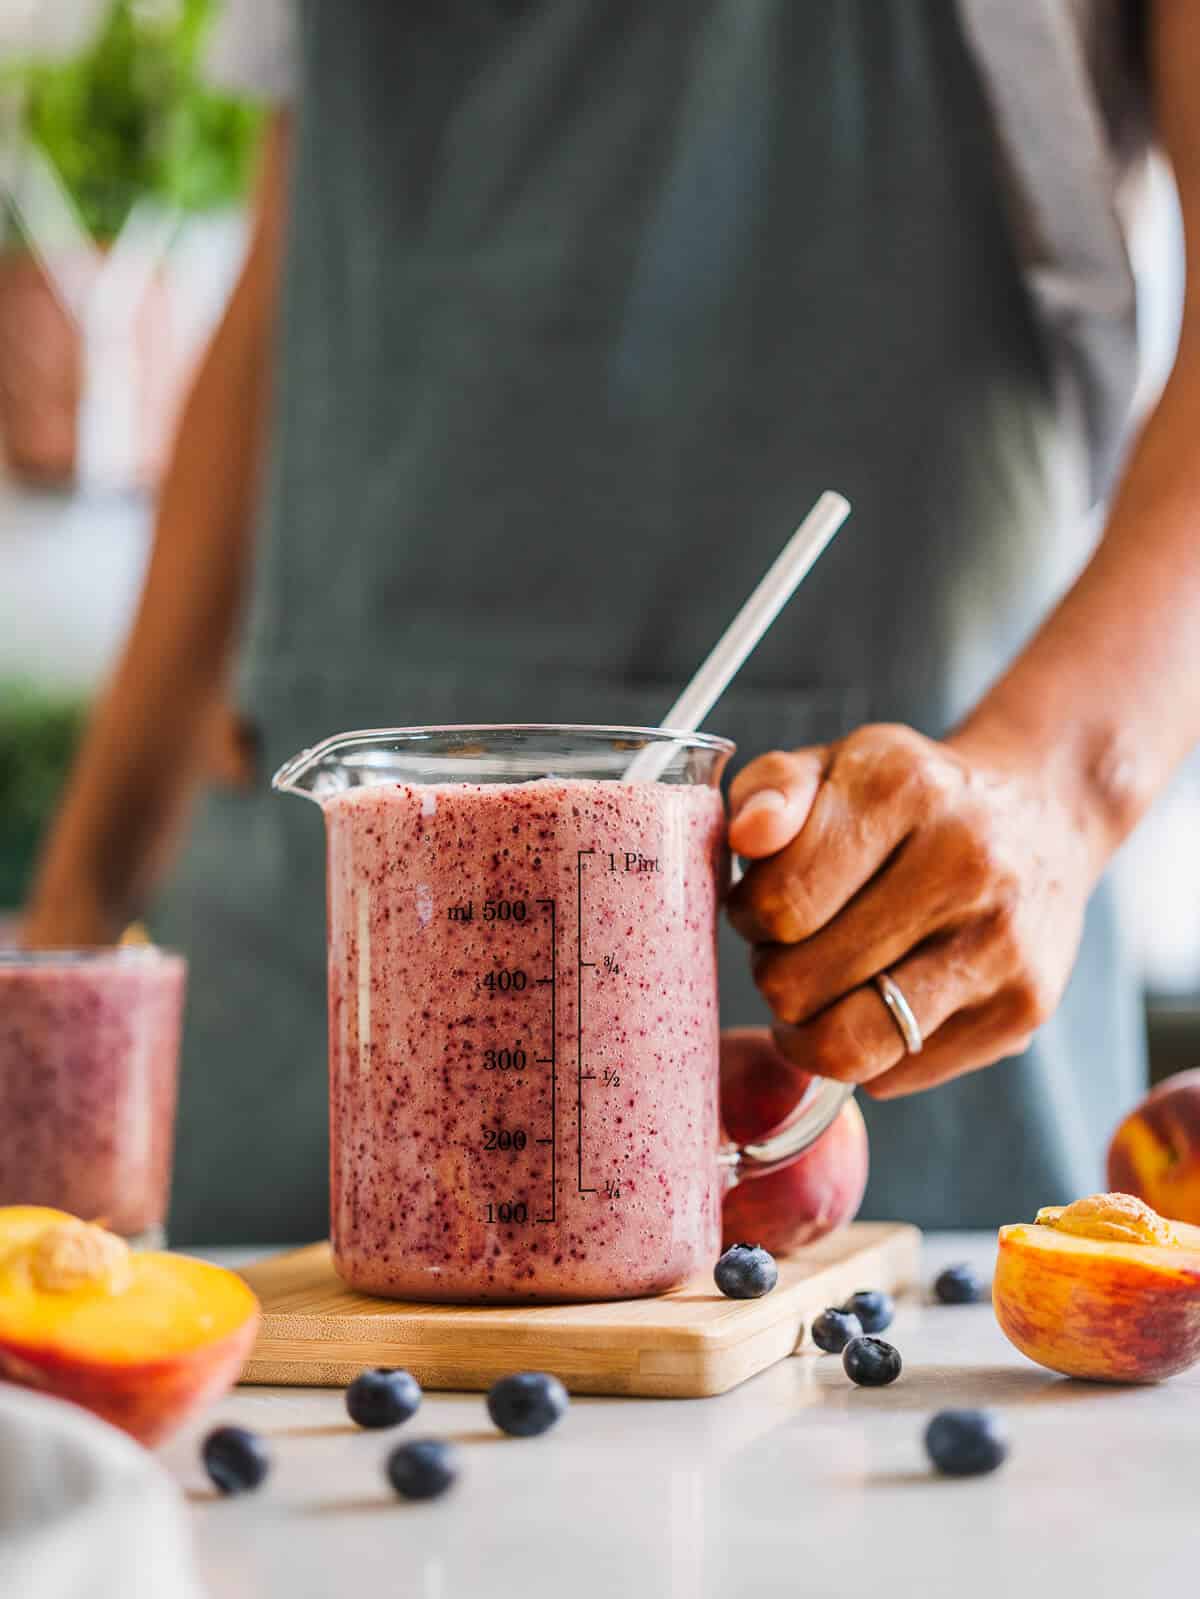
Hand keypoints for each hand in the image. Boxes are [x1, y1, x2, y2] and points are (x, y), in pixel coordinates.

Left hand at [725, 723, 1105, 1098]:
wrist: (1041, 815)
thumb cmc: (912, 800)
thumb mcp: (835, 764)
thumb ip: (772, 787)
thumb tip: (749, 835)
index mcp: (904, 791)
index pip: (779, 903)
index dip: (749, 916)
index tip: (764, 906)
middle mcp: (965, 864)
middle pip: (800, 982)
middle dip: (775, 972)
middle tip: (796, 948)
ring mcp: (1000, 945)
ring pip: (847, 1045)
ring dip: (808, 1029)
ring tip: (824, 987)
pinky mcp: (1021, 1010)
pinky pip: (893, 1076)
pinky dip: (868, 1052)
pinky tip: (883, 1000)